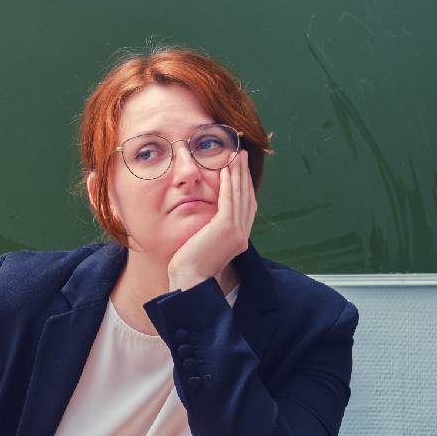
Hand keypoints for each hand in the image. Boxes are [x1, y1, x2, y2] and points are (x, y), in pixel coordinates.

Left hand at [168, 149, 256, 290]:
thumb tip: (207, 224)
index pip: (245, 207)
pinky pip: (229, 199)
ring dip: (238, 173)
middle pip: (247, 198)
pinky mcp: (227, 228)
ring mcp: (236, 232)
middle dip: (244, 175)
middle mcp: (242, 235)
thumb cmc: (190, 267)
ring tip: (236, 155)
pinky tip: (226, 169)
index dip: (244, 186)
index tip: (240, 170)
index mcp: (238, 240)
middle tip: (242, 155)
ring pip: (240, 195)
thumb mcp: (204, 246)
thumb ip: (211, 233)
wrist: (189, 280)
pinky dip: (229, 183)